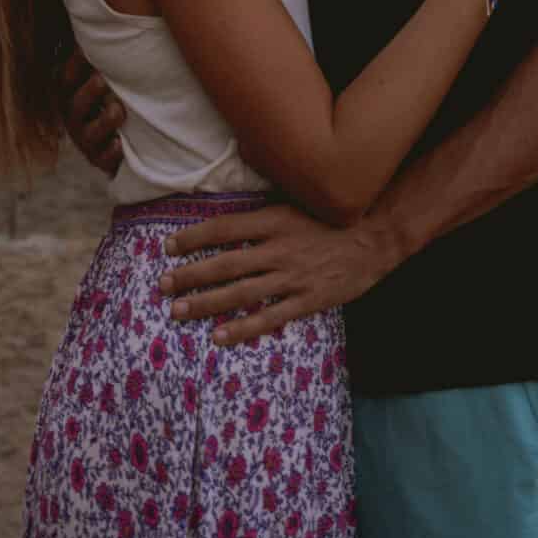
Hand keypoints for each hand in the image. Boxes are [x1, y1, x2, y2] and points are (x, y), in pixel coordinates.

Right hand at [60, 47, 123, 178]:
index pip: (65, 78)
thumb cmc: (113, 94)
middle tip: (102, 80)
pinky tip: (120, 146)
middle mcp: (73, 117)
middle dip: (87, 93)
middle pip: (73, 105)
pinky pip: (102, 159)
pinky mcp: (100, 160)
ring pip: (87, 132)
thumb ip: (99, 50)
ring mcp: (85, 140)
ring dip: (103, 121)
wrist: (124, 141)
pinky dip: (111, 153)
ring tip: (118, 111)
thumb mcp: (103, 72)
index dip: (74, 64)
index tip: (86, 49)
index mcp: (71, 92)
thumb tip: (97, 4)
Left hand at [157, 201, 397, 346]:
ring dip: (205, 303)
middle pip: (225, 263)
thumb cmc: (332, 217)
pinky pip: (268, 317)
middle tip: (161, 285)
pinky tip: (219, 337)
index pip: (224, 228)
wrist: (375, 237)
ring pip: (240, 292)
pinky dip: (242, 329)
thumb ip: (265, 207)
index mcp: (275, 219)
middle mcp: (278, 248)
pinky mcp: (306, 300)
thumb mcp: (297, 201)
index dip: (193, 237)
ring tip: (177, 311)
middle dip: (190, 275)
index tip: (168, 246)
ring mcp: (292, 277)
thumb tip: (231, 204)